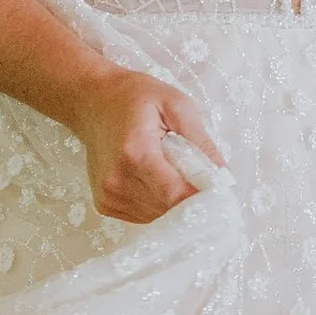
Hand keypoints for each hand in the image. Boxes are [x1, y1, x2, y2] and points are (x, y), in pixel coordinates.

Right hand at [65, 68, 224, 222]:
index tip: (218, 190)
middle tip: (199, 176)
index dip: (200, 197)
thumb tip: (224, 175)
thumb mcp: (175, 104)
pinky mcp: (104, 204)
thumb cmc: (135, 97)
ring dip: (173, 202)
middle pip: (168, 209)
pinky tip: (155, 180)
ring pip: (157, 217)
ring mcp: (108, 195)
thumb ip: (201, 140)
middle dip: (190, 199)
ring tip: (172, 172)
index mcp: (135, 153)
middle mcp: (117, 181)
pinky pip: (143, 216)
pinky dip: (157, 204)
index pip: (174, 194)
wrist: (92, 100)